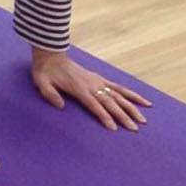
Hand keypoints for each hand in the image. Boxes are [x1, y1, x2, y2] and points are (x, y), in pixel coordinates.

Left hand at [31, 49, 150, 131]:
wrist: (50, 56)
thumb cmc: (45, 72)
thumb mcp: (41, 82)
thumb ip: (49, 94)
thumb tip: (60, 106)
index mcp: (79, 88)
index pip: (94, 105)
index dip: (104, 116)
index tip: (114, 128)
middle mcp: (92, 85)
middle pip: (110, 102)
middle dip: (123, 116)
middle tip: (134, 129)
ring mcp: (98, 81)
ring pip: (118, 96)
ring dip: (131, 107)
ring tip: (143, 120)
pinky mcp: (100, 79)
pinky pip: (119, 87)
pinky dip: (132, 94)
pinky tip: (143, 102)